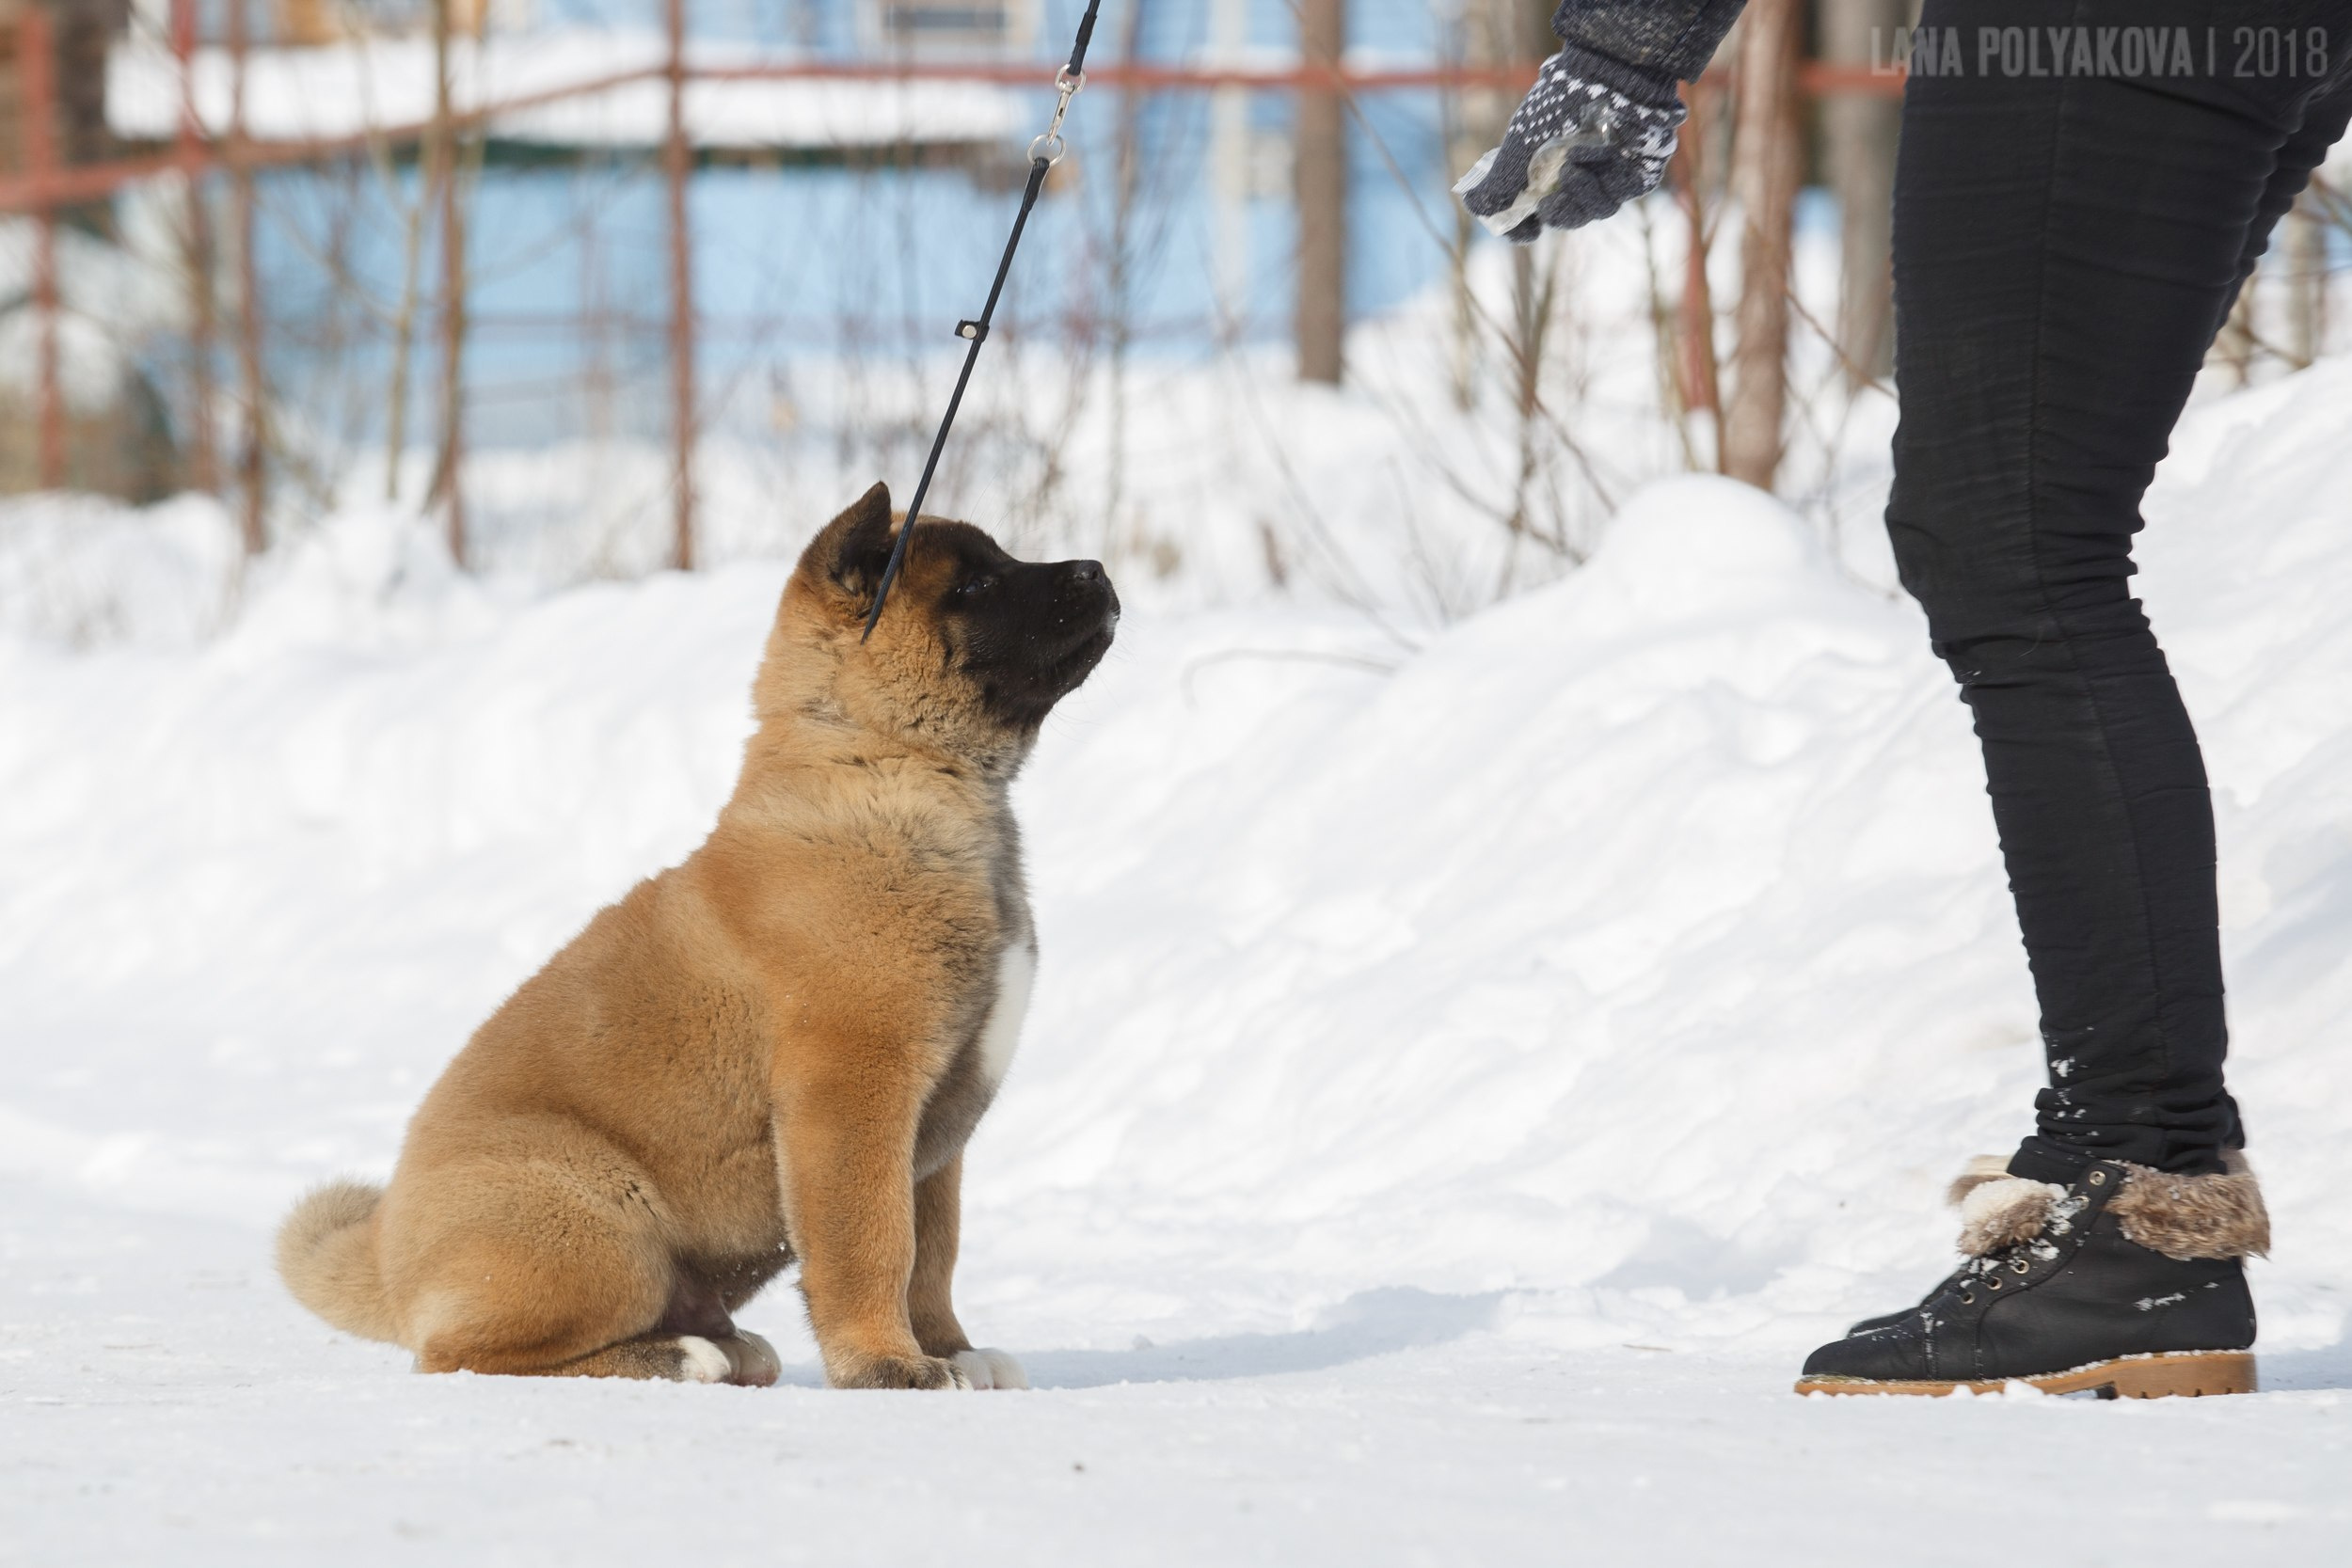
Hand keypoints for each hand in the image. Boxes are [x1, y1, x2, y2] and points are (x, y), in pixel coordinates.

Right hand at [1455, 48, 1685, 242]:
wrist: (1604, 74)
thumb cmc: (1558, 107)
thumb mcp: (1519, 146)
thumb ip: (1498, 182)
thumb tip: (1475, 207)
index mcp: (1546, 171)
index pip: (1534, 215)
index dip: (1527, 229)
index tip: (1527, 234)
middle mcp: (1578, 175)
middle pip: (1567, 217)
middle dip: (1557, 214)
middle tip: (1547, 205)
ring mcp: (1611, 176)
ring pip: (1595, 210)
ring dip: (1580, 195)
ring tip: (1573, 168)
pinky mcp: (1639, 174)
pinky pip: (1621, 194)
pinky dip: (1608, 180)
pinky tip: (1603, 154)